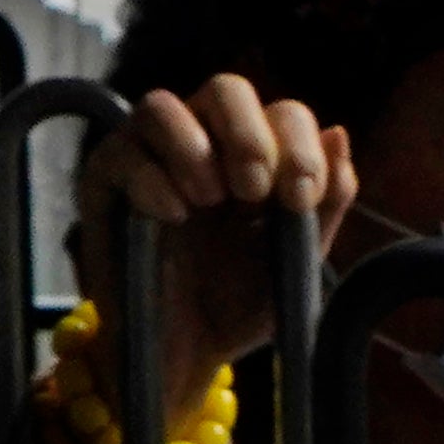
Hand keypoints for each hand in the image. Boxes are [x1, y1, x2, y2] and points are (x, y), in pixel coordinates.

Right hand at [70, 72, 354, 427]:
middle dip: (248, 134)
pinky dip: (151, 178)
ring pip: (161, 105)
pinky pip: (120, 150)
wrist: (186, 354)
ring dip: (195, 148)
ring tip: (208, 201)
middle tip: (255, 191)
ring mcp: (149, 156)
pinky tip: (172, 216)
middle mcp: (205, 142)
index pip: (284, 114)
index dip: (298, 146)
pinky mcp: (104, 181)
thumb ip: (325, 203)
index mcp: (258, 157)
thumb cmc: (242, 303)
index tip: (300, 198)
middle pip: (225, 89)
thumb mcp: (296, 260)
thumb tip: (338, 134)